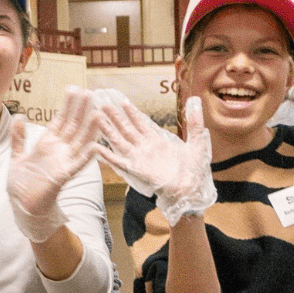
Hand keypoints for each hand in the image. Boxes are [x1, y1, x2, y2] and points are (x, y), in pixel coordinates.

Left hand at [7, 89, 104, 241]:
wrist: (22, 205)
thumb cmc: (22, 183)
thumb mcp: (17, 155)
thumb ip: (19, 136)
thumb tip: (19, 115)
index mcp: (47, 143)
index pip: (60, 119)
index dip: (67, 105)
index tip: (74, 89)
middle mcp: (58, 150)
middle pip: (72, 126)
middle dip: (79, 110)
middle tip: (88, 92)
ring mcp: (62, 162)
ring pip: (79, 142)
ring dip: (88, 129)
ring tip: (97, 114)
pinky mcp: (62, 176)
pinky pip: (77, 165)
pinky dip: (86, 156)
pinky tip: (95, 146)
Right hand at [94, 90, 215, 223]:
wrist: (189, 191)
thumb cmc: (194, 171)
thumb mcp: (197, 142)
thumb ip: (194, 122)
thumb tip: (195, 101)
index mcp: (158, 141)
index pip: (142, 123)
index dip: (132, 113)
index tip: (122, 101)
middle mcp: (146, 148)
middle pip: (127, 129)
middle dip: (115, 117)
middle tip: (103, 105)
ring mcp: (139, 158)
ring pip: (120, 141)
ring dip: (108, 130)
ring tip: (97, 119)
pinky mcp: (136, 170)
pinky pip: (119, 161)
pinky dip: (107, 155)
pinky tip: (96, 148)